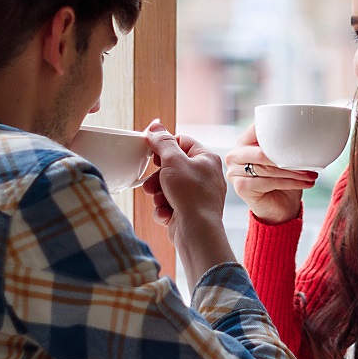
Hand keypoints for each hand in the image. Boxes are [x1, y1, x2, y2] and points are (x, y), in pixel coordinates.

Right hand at [142, 121, 234, 283]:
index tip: (151, 151)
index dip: (164, 146)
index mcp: (207, 158)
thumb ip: (162, 142)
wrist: (197, 232)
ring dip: (159, 194)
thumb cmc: (190, 194)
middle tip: (152, 184)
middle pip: (172, 167)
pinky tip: (167, 214)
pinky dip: (165, 209)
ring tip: (160, 201)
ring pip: (168, 187)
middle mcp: (205, 175)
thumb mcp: (173, 161)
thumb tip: (155, 125)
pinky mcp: (189, 212)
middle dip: (158, 177)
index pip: (182, 141)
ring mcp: (198, 195)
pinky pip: (170, 204)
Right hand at [223, 124, 316, 224]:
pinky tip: (306, 183)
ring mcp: (234, 172)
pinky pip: (269, 182)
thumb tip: (304, 133)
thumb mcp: (282, 158)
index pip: (259, 129)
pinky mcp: (241, 187)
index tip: (301, 136)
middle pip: (262, 153)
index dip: (279, 132)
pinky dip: (290, 183)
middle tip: (309, 162)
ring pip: (268, 168)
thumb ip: (284, 144)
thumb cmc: (283, 179)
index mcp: (244, 141)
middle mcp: (234, 155)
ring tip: (311, 173)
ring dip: (293, 172)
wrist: (280, 208)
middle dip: (288, 158)